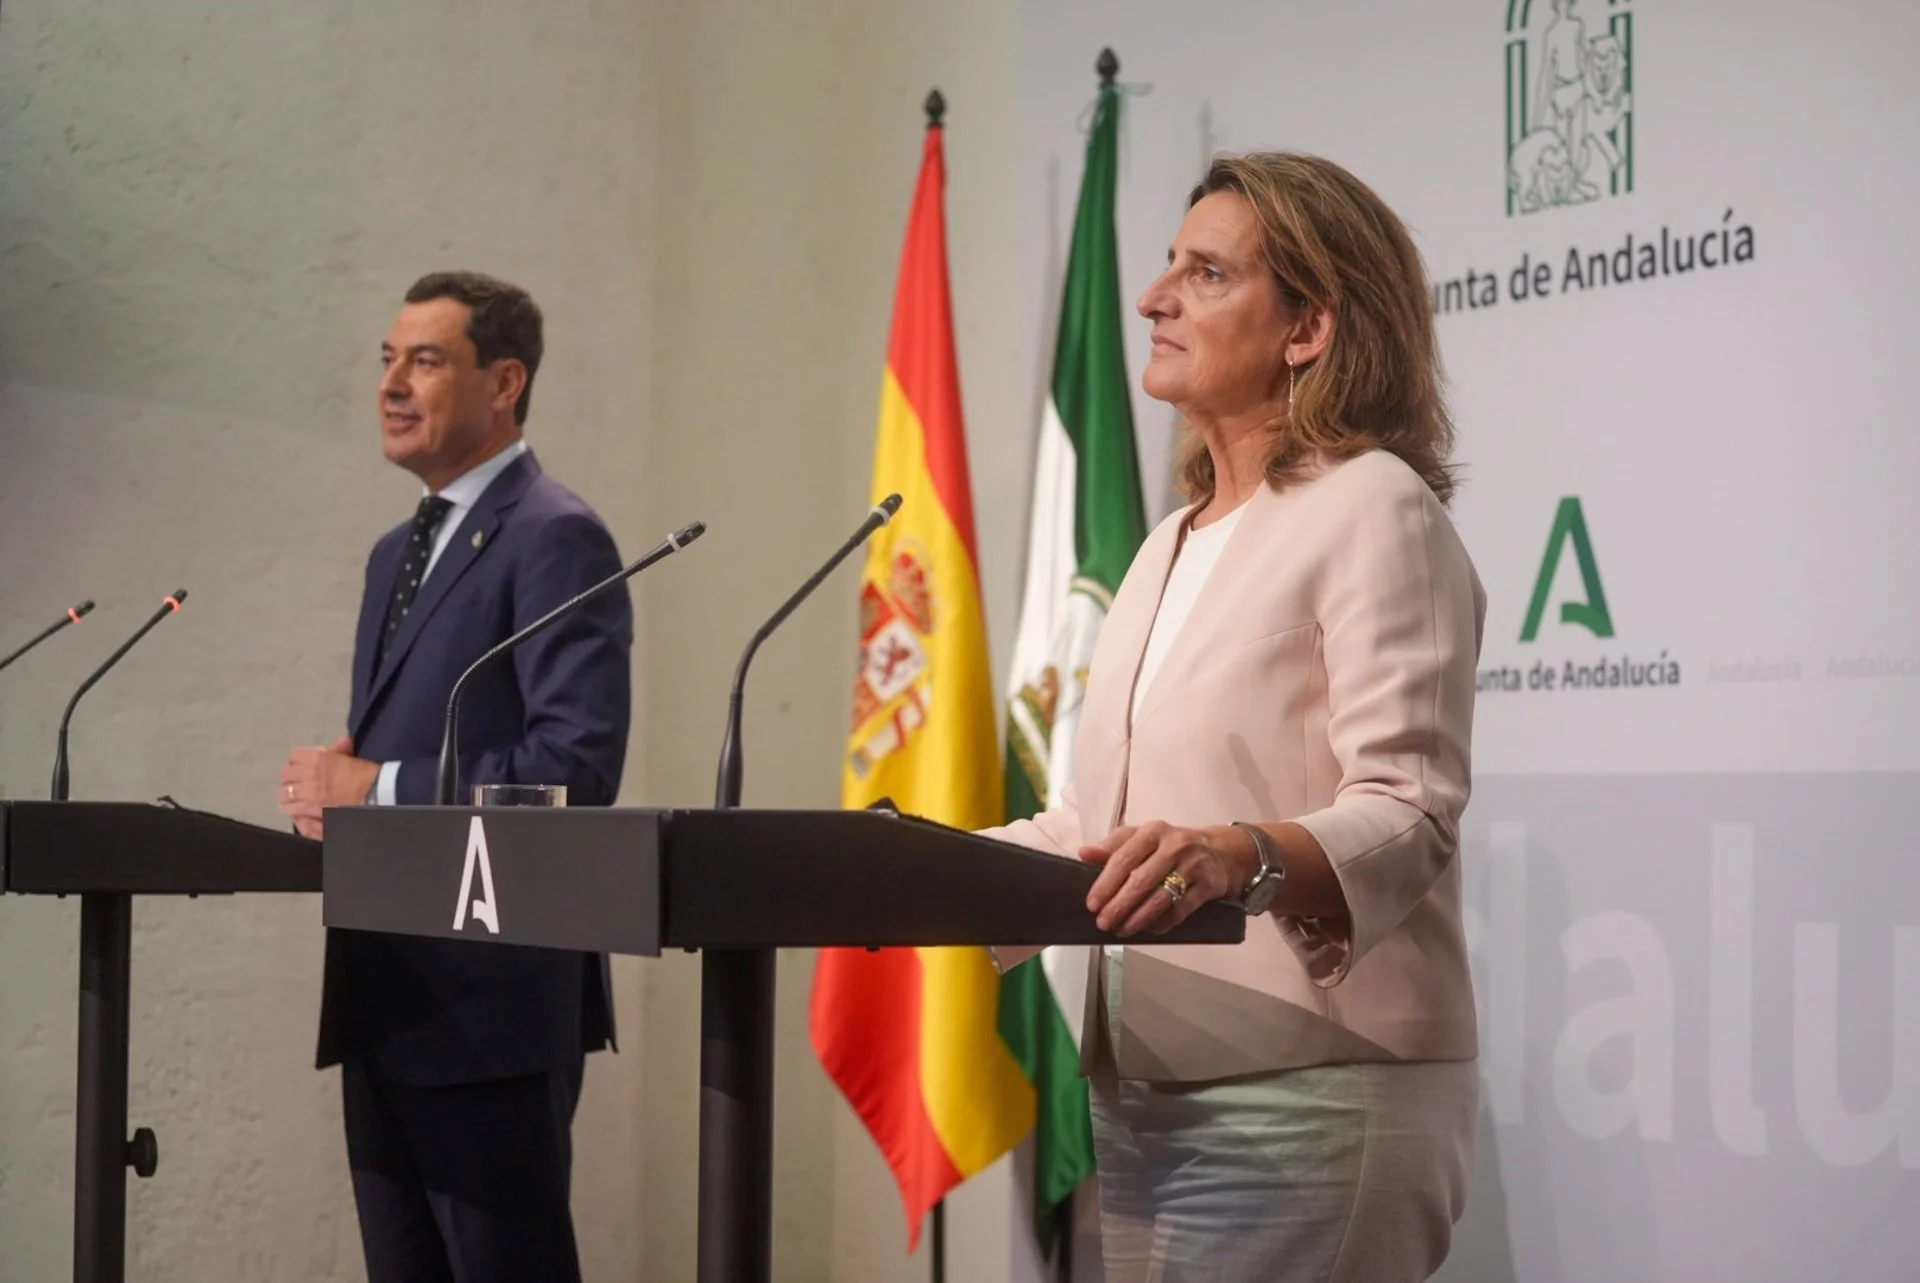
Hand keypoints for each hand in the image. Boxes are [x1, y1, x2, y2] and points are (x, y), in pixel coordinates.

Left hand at [278, 735, 377, 840]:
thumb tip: (343, 740)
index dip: (297, 762)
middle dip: (290, 779)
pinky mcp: (309, 807)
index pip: (294, 756)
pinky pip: (290, 807)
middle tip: (297, 785)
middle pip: (285, 774)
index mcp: (318, 757)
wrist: (373, 792)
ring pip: (284, 793)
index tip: (301, 768)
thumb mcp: (353, 758)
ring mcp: (307, 791)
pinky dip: (291, 808)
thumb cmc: (366, 775)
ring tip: (295, 799)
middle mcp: (308, 772)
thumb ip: (342, 750)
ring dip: (288, 795)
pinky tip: (297, 809)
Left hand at [1081, 820, 1260, 937]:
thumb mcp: (1143, 838)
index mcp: (1152, 831)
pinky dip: (1162, 922)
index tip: (1092, 903)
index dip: (1105, 883)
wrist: (1221, 851)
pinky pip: (1181, 909)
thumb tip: (1084, 854)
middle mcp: (1174, 845)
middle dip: (1118, 905)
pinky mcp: (1208, 885)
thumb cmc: (1172, 846)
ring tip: (1122, 930)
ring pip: (1160, 897)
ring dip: (1137, 918)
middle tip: (1103, 923)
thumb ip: (1113, 846)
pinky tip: (1149, 929)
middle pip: (1140, 880)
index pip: (1123, 858)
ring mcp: (1193, 865)